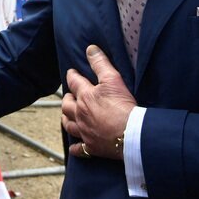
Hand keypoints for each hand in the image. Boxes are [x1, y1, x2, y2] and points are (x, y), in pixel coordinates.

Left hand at [61, 45, 136, 159]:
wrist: (131, 135)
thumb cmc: (123, 106)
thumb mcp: (113, 79)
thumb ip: (100, 63)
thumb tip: (90, 49)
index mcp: (85, 97)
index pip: (74, 82)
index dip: (72, 75)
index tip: (71, 72)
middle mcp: (81, 114)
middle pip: (66, 105)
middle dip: (66, 98)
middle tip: (69, 95)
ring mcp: (84, 132)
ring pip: (68, 125)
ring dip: (66, 119)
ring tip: (67, 116)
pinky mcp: (91, 147)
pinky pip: (78, 149)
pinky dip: (76, 147)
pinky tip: (76, 147)